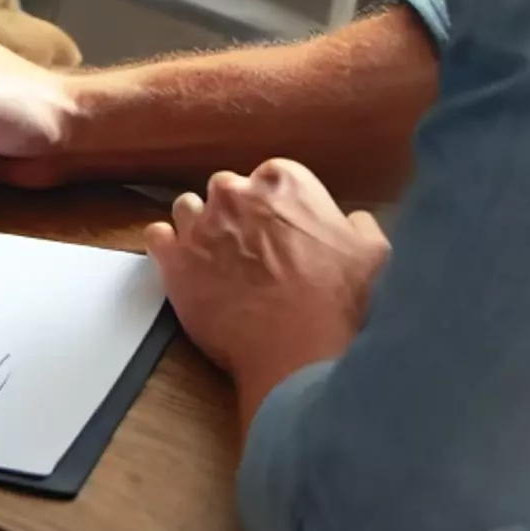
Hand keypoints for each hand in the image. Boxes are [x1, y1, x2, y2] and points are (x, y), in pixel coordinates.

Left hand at [144, 159, 388, 426]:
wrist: (301, 353)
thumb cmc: (339, 304)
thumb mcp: (373, 254)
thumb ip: (358, 226)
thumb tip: (353, 221)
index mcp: (284, 182)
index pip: (270, 177)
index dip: (275, 206)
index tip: (280, 229)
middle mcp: (237, 194)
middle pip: (227, 189)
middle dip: (236, 213)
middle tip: (250, 248)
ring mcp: (201, 225)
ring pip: (188, 208)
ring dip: (200, 227)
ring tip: (215, 258)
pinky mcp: (174, 261)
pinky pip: (156, 236)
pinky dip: (166, 248)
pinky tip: (182, 265)